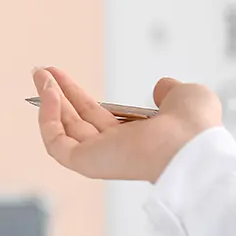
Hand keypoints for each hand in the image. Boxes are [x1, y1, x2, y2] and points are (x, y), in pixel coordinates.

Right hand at [33, 67, 221, 182]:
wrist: (192, 146)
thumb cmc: (195, 127)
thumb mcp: (186, 96)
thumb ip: (170, 91)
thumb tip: (161, 87)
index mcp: (135, 138)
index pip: (96, 117)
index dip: (77, 96)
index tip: (62, 79)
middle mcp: (114, 150)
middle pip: (75, 120)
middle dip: (56, 94)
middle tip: (41, 72)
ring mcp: (98, 158)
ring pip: (62, 129)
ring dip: (48, 100)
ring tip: (40, 75)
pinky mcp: (85, 163)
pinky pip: (56, 141)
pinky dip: (47, 117)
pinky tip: (49, 93)